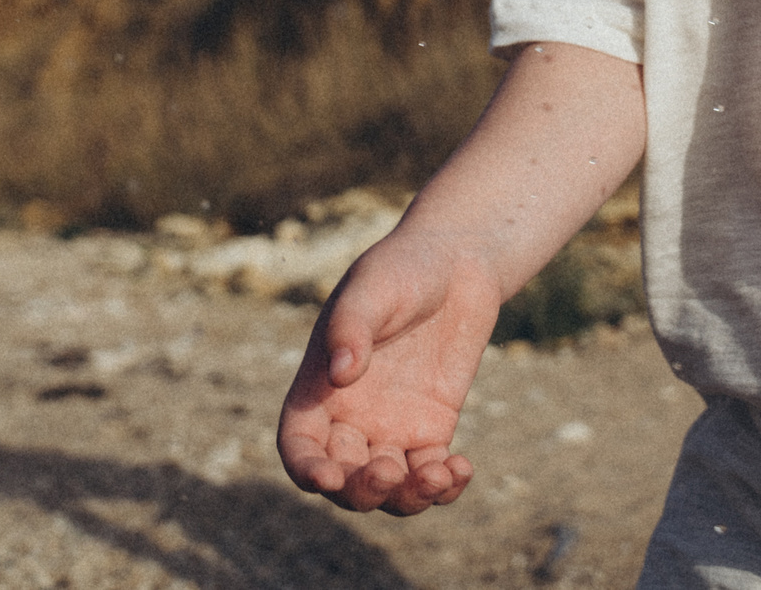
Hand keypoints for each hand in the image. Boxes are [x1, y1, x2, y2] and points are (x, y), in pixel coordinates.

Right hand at [278, 231, 500, 514]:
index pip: (299, 445)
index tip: (328, 478)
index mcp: (319, 387)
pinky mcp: (432, 429)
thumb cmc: (402, 268)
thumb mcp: (373, 288)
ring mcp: (392, 428)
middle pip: (343, 479)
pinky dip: (444, 485)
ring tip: (439, 474)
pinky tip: (462, 468)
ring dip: (407, 497)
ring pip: (388, 489)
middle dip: (362, 489)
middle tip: (390, 471)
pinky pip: (431, 474)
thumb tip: (339, 375)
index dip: (306, 469)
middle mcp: (350, 417)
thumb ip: (352, 327)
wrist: (457, 262)